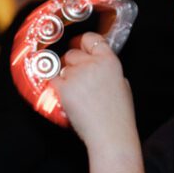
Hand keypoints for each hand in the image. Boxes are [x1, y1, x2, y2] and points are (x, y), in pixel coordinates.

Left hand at [50, 32, 137, 152]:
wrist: (110, 133)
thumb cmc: (117, 114)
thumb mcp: (121, 84)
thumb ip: (106, 70)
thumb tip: (95, 65)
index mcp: (109, 61)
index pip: (92, 39)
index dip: (83, 42)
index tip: (78, 46)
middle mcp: (92, 64)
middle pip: (71, 54)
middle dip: (71, 65)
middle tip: (77, 80)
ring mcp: (76, 75)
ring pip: (61, 69)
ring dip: (64, 78)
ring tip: (76, 95)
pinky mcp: (63, 87)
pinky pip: (52, 81)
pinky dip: (55, 87)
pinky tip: (65, 97)